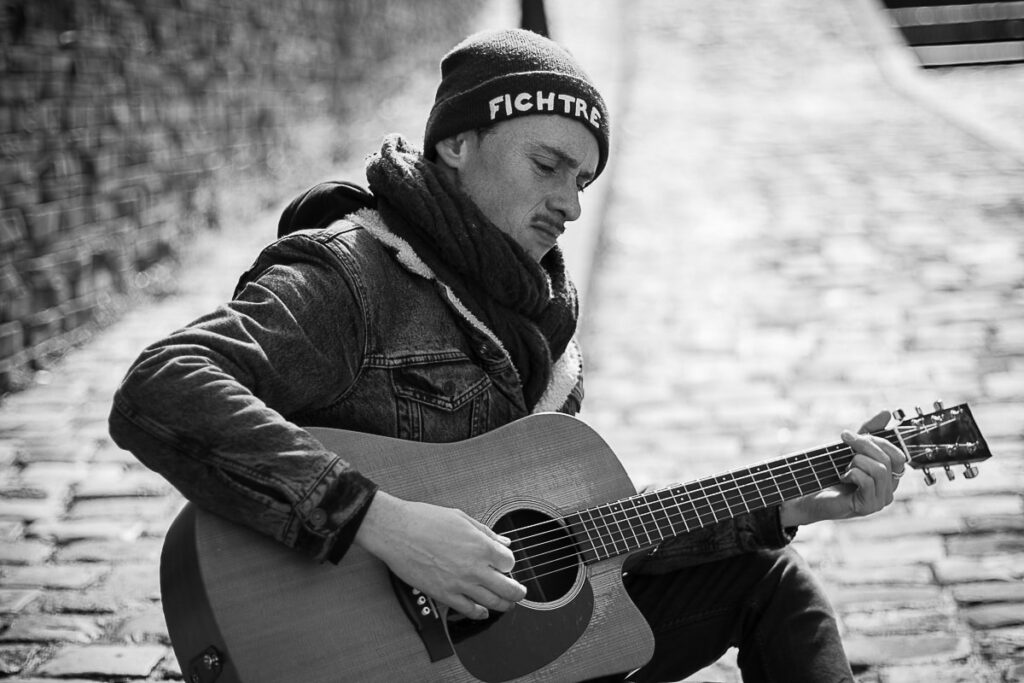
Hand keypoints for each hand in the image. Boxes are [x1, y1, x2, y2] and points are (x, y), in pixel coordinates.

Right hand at [354, 492, 526, 619]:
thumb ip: (485, 532)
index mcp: (480, 545)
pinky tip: (483, 612)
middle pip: (508, 588)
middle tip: (520, 592)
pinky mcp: (443, 594)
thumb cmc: (424, 520)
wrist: (397, 531)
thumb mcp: (461, 518)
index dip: (509, 563)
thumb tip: (503, 540)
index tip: (505, 563)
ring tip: (507, 604)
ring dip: (503, 605)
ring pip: (492, 602)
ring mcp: (459, 583)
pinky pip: (468, 610)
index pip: (509, 562)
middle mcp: (474, 567)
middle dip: (517, 592)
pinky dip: (479, 613)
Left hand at [780, 410, 907, 526]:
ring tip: (844, 466)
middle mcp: (889, 490)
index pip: (899, 455)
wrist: (811, 495)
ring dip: (857, 461)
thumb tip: (887, 412)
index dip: (880, 441)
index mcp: (889, 477)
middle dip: (864, 445)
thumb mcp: (851, 448)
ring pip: (880, 469)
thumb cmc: (832, 473)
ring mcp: (880, 500)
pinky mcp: (868, 507)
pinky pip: (867, 481)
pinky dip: (852, 473)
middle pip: (888, 460)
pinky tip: (843, 477)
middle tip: (844, 438)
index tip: (854, 434)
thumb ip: (869, 432)